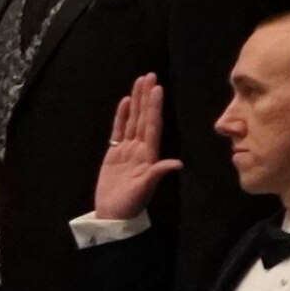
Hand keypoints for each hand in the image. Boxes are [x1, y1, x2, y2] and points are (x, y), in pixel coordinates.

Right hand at [93, 73, 180, 218]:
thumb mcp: (144, 189)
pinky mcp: (114, 154)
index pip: (152, 125)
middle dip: (146, 96)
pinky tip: (125, 102)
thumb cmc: (129, 204)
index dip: (154, 107)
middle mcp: (140, 149)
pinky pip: (119, 130)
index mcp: (148, 155)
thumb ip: (158, 173)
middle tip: (149, 75)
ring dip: (137, 101)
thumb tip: (177, 164)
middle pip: (143, 117)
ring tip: (139, 82)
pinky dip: (122, 116)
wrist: (112, 215)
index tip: (157, 88)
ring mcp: (127, 150)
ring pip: (133, 120)